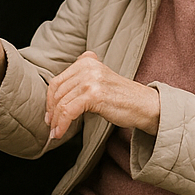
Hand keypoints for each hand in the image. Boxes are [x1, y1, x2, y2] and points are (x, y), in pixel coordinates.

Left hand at [45, 51, 159, 139]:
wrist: (145, 105)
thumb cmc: (122, 98)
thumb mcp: (99, 81)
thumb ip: (80, 80)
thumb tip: (54, 98)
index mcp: (87, 61)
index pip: (58, 80)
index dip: (50, 100)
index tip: (50, 114)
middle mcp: (87, 66)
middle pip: (57, 91)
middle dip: (51, 111)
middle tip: (50, 126)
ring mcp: (90, 79)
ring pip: (61, 102)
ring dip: (55, 121)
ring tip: (55, 132)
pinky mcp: (94, 94)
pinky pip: (69, 111)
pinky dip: (62, 124)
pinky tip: (60, 133)